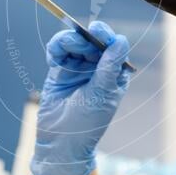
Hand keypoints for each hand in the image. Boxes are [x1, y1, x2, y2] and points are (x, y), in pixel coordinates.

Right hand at [31, 21, 130, 174]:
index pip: (114, 47)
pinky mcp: (59, 71)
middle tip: (78, 38)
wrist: (60, 143)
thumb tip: (120, 40)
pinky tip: (54, 57)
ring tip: (64, 49)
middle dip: (85, 37)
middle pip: (93, 41)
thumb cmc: (86, 123)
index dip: (106, 36)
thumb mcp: (102, 94)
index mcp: (115, 74)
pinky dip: (56, 48)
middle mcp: (97, 69)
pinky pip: (58, 51)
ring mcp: (78, 68)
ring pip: (74, 42)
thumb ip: (109, 67)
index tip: (97, 31)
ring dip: (69, 40)